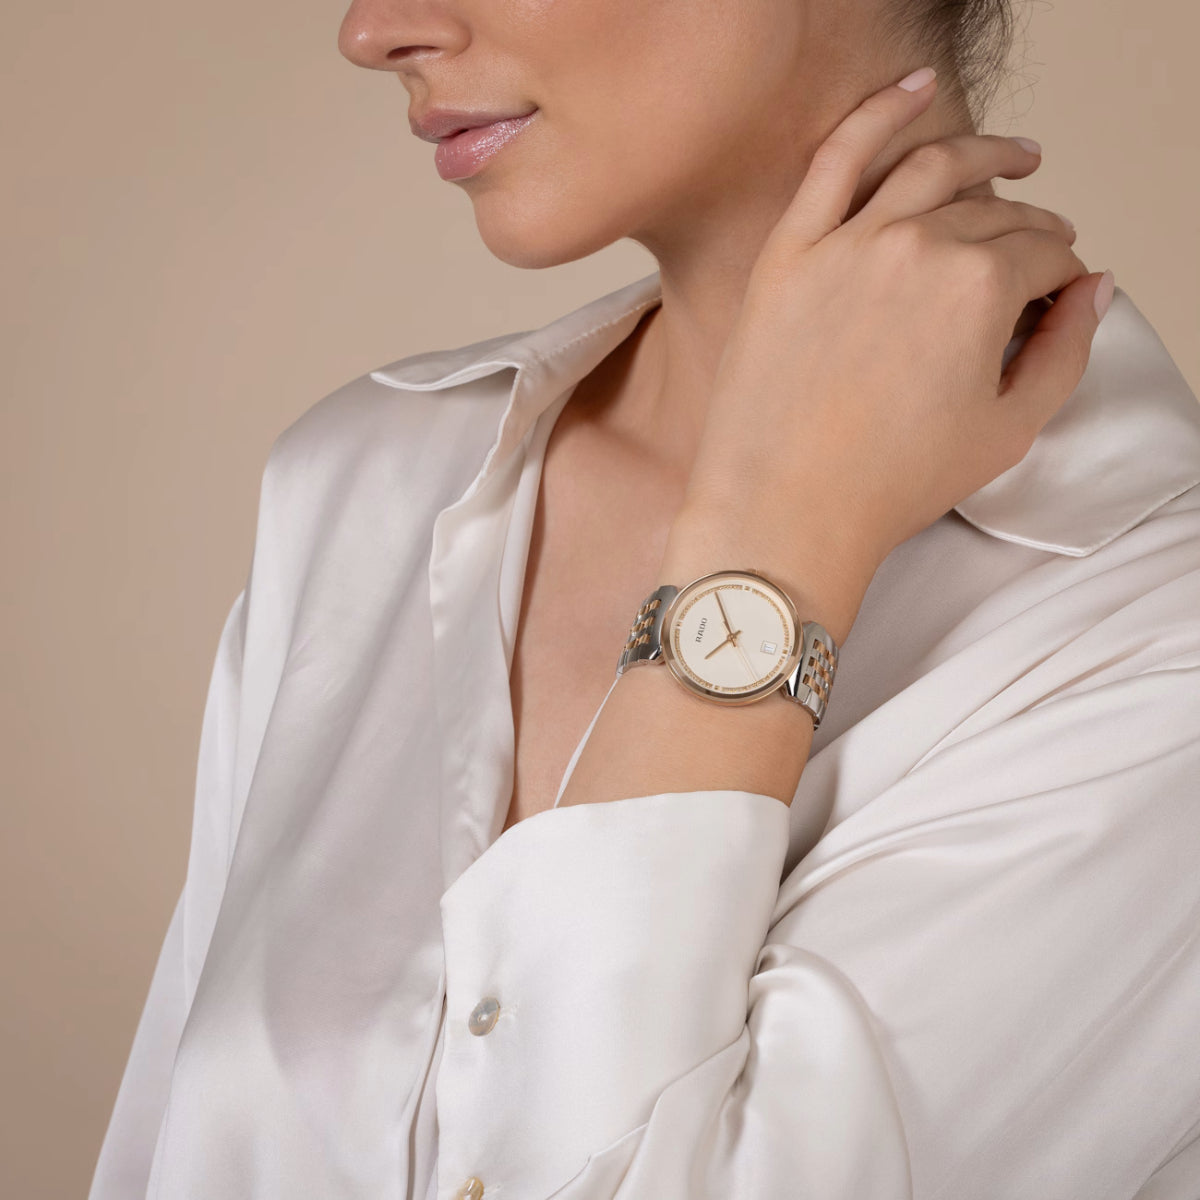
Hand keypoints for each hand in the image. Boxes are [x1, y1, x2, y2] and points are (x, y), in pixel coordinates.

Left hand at [663, 68, 1107, 642]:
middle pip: (994, 214)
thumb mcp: (1008, 429)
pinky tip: (917, 88)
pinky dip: (880, 111)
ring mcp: (846, 242)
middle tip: (1039, 243)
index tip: (1059, 289)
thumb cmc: (887, 484)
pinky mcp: (789, 252)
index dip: (1060, 273)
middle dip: (1030, 226)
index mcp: (980, 287)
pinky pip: (835, 158)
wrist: (784, 511)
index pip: (1043, 254)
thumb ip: (1066, 351)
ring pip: (930, 169)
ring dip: (985, 154)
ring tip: (1013, 157)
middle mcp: (917, 246)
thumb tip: (1094, 291)